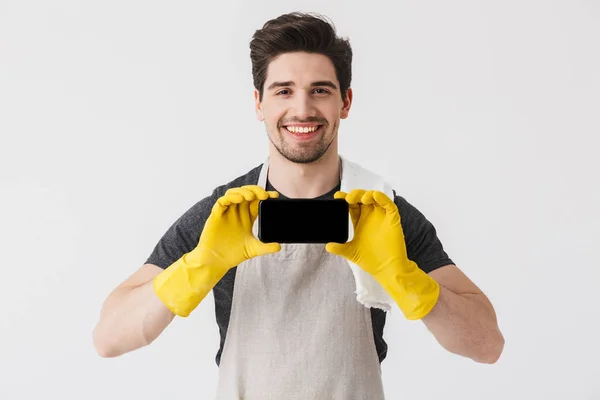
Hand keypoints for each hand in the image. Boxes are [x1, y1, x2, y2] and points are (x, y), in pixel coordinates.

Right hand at [153, 185, 279, 316]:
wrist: (215, 262)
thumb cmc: (233, 254)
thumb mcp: (253, 249)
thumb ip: (266, 247)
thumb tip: (279, 246)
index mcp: (247, 217)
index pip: (257, 201)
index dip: (266, 196)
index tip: (275, 196)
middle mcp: (237, 212)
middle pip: (246, 193)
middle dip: (256, 190)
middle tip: (265, 195)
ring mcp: (226, 213)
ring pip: (234, 193)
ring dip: (243, 191)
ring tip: (251, 196)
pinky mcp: (216, 216)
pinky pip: (222, 202)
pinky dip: (230, 198)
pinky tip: (239, 200)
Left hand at [325, 190, 439, 319]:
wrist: (387, 270)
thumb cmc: (371, 260)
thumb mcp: (351, 252)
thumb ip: (339, 248)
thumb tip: (327, 246)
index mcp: (360, 221)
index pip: (351, 205)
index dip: (345, 199)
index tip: (338, 196)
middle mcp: (370, 217)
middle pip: (362, 198)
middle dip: (355, 194)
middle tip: (348, 198)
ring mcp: (382, 217)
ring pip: (375, 198)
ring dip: (367, 194)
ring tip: (360, 199)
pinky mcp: (392, 220)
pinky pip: (389, 205)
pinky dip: (382, 198)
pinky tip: (375, 196)